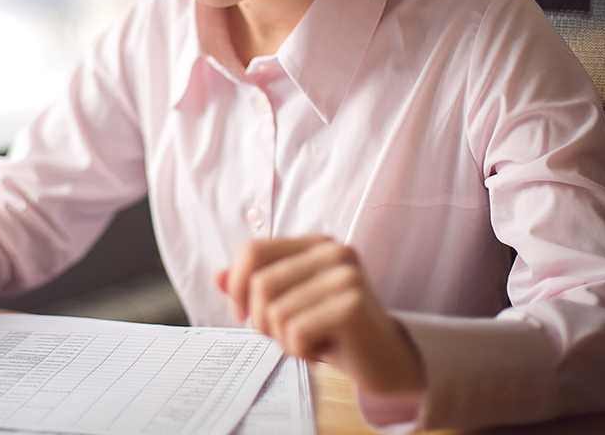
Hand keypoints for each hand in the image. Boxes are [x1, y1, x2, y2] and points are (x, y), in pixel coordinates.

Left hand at [217, 235, 424, 397]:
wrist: (387, 360)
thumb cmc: (336, 331)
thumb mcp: (292, 304)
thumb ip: (256, 287)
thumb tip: (216, 277)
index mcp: (316, 244)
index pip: (253, 250)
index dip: (237, 285)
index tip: (244, 313)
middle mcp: (333, 251)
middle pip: (260, 284)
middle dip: (262, 321)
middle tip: (285, 337)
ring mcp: (345, 276)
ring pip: (276, 311)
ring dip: (283, 340)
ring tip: (308, 342)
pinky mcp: (351, 305)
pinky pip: (295, 332)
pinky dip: (300, 350)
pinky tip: (322, 350)